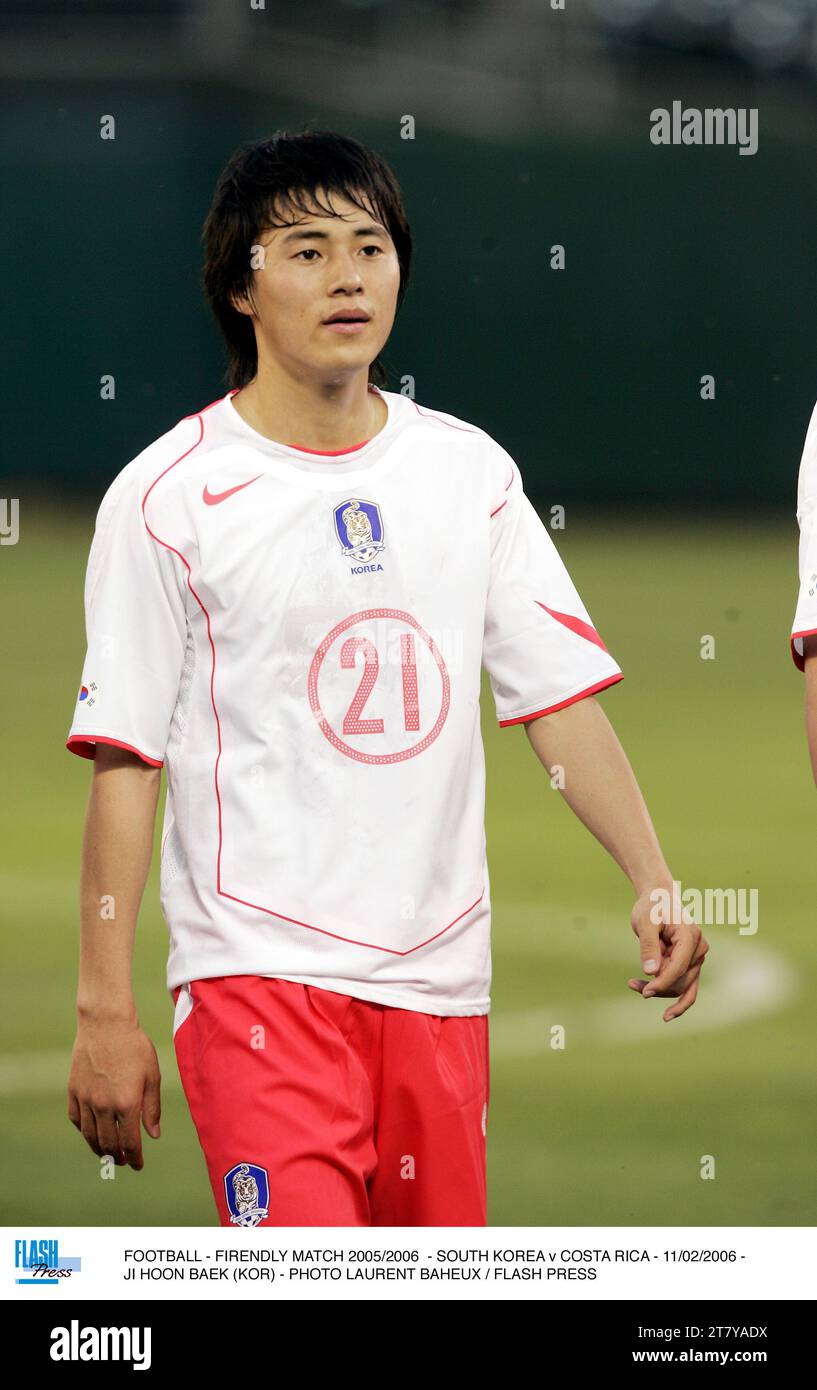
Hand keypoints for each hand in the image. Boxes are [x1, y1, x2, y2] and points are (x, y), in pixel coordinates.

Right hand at [67, 1017, 161, 1168]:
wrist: (106, 1024)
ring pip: (90, 1135)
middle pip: (108, 1143)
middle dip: (117, 1156)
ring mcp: (86, 1099)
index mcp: (127, 1103)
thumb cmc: (134, 1047)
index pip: (130, 1142)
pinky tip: (91, 1132)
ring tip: (107, 1154)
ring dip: (99, 1149)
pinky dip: (84, 1130)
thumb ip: (152, 1108)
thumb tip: (154, 1135)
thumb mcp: (152, 1075)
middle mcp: (104, 1105)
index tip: (138, 1165)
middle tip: (122, 1161)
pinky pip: (76, 1119)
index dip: (134, 1158)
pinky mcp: (73, 1091)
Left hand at [628, 887, 709, 1022]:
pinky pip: (688, 988)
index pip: (678, 968)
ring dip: (659, 990)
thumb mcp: (645, 922)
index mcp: (691, 936)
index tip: (643, 991)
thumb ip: (648, 946)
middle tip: (632, 985)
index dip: (661, 982)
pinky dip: (676, 1000)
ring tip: (633, 985)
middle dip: (657, 987)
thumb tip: (651, 973)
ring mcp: (697, 958)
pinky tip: (667, 1015)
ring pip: (681, 987)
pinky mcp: (691, 964)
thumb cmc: (651, 907)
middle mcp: (699, 949)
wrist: (659, 897)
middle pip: (680, 980)